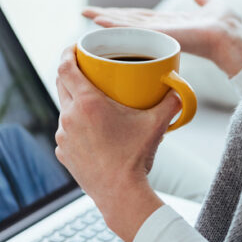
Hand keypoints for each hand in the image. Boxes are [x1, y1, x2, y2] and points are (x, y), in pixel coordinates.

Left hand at [55, 45, 172, 241]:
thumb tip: (180, 89)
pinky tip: (91, 129)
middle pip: (61, 83)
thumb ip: (170, 102)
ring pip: (64, 108)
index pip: (65, 67)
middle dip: (70, 72)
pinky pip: (66, 130)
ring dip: (74, 100)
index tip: (73, 46)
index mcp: (87, 103)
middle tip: (85, 67)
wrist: (120, 195)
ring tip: (91, 100)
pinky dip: (75, 124)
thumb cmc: (136, 158)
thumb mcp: (156, 126)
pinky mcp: (63, 152)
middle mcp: (69, 116)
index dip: (66, 52)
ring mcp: (63, 136)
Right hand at [83, 0, 241, 76]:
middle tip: (84, 12)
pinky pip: (133, 29)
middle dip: (106, 17)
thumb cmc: (227, 27)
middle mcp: (160, 29)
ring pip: (126, 25)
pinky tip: (100, 20)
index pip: (140, 17)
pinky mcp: (159, 34)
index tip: (105, 11)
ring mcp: (159, 33)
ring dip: (106, 20)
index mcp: (169, 23)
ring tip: (86, 14)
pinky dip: (115, 25)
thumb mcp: (213, 5)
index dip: (122, 14)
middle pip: (128, 21)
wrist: (231, 36)